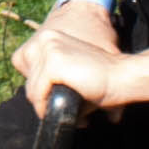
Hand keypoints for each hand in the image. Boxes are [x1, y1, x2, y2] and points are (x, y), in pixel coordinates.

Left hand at [9, 7, 128, 111]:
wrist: (121, 76)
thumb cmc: (101, 79)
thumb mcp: (70, 71)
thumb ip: (51, 78)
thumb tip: (35, 98)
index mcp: (49, 37)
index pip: (28, 69)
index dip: (40, 89)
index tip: (57, 98)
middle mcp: (46, 39)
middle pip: (29, 80)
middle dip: (45, 100)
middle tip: (66, 108)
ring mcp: (49, 50)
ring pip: (32, 90)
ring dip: (48, 107)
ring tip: (70, 112)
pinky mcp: (53, 64)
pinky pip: (38, 94)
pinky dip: (47, 108)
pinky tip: (65, 110)